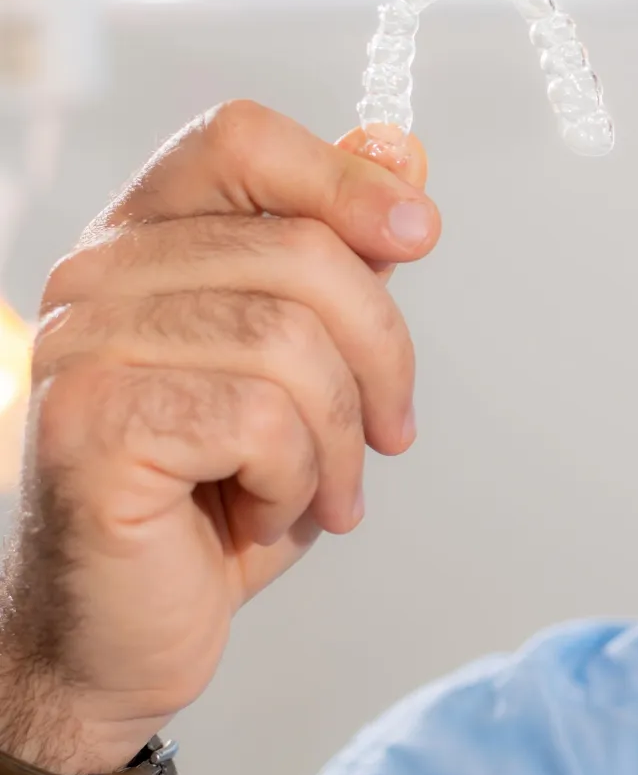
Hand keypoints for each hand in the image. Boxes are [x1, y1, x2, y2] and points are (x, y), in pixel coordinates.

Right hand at [0, 102, 438, 774]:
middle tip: (388, 436)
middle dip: (382, 356)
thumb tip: (398, 152)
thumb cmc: (217, 501)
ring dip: (339, 437)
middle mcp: (95, 279)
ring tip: (320, 490)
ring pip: (290, 338)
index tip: (419, 235)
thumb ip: (344, 260)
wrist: (128, 634)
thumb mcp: (307, 369)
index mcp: (145, 245)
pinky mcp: (90, 424)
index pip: (239, 140)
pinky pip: (259, 415)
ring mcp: (82, 348)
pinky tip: (263, 514)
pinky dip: (295, 477)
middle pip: (302, 251)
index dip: (344, 177)